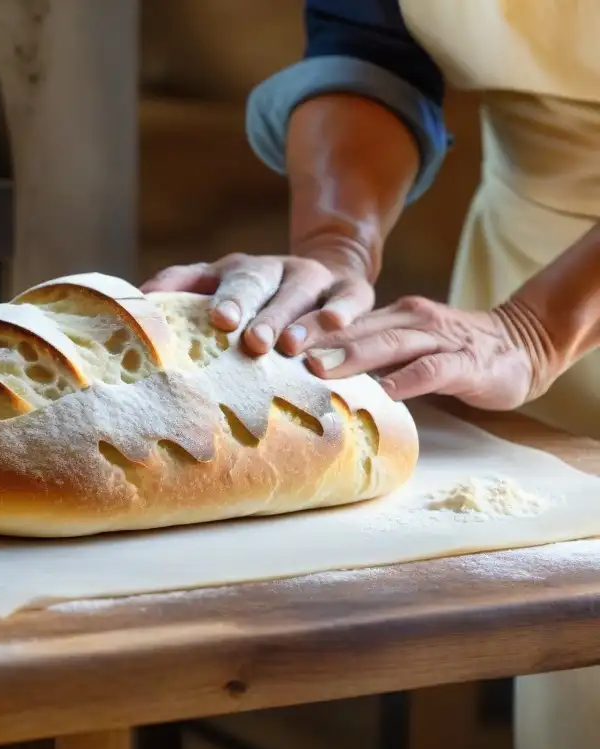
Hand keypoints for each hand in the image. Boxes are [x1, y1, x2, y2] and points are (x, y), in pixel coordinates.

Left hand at [140, 252, 374, 355]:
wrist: (322, 278)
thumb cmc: (254, 301)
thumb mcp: (216, 289)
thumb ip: (178, 289)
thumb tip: (131, 301)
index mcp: (238, 270)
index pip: (225, 280)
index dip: (224, 298)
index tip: (220, 320)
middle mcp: (275, 269)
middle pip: (262, 284)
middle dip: (257, 312)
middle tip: (253, 341)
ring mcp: (314, 278)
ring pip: (304, 293)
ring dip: (297, 320)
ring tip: (290, 347)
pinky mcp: (352, 289)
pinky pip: (350, 297)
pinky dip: (343, 310)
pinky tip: (338, 325)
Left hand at [303, 296, 552, 409]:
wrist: (524, 345)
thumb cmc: (451, 353)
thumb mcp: (403, 348)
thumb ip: (367, 356)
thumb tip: (310, 375)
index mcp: (392, 316)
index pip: (342, 320)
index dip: (303, 327)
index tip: (267, 337)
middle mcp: (412, 319)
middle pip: (357, 327)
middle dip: (316, 337)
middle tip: (278, 348)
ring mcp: (440, 338)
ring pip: (390, 343)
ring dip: (352, 354)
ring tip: (317, 367)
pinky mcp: (467, 362)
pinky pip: (434, 369)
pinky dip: (409, 378)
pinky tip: (386, 391)